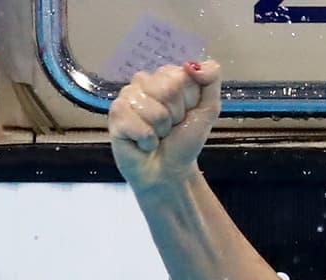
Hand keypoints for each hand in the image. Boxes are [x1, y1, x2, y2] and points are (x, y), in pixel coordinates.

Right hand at [109, 60, 221, 191]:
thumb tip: (193, 63)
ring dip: (161, 129)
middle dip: (175, 115)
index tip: (186, 114)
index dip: (189, 101)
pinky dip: (147, 139)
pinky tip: (143, 142)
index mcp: (167, 76)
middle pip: (168, 89)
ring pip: (154, 109)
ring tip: (157, 135)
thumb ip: (210, 80)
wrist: (169, 170)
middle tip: (171, 126)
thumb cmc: (184, 141)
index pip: (182, 76)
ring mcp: (127, 96)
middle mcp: (144, 81)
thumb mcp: (208, 109)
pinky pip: (137, 123)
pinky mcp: (115, 114)